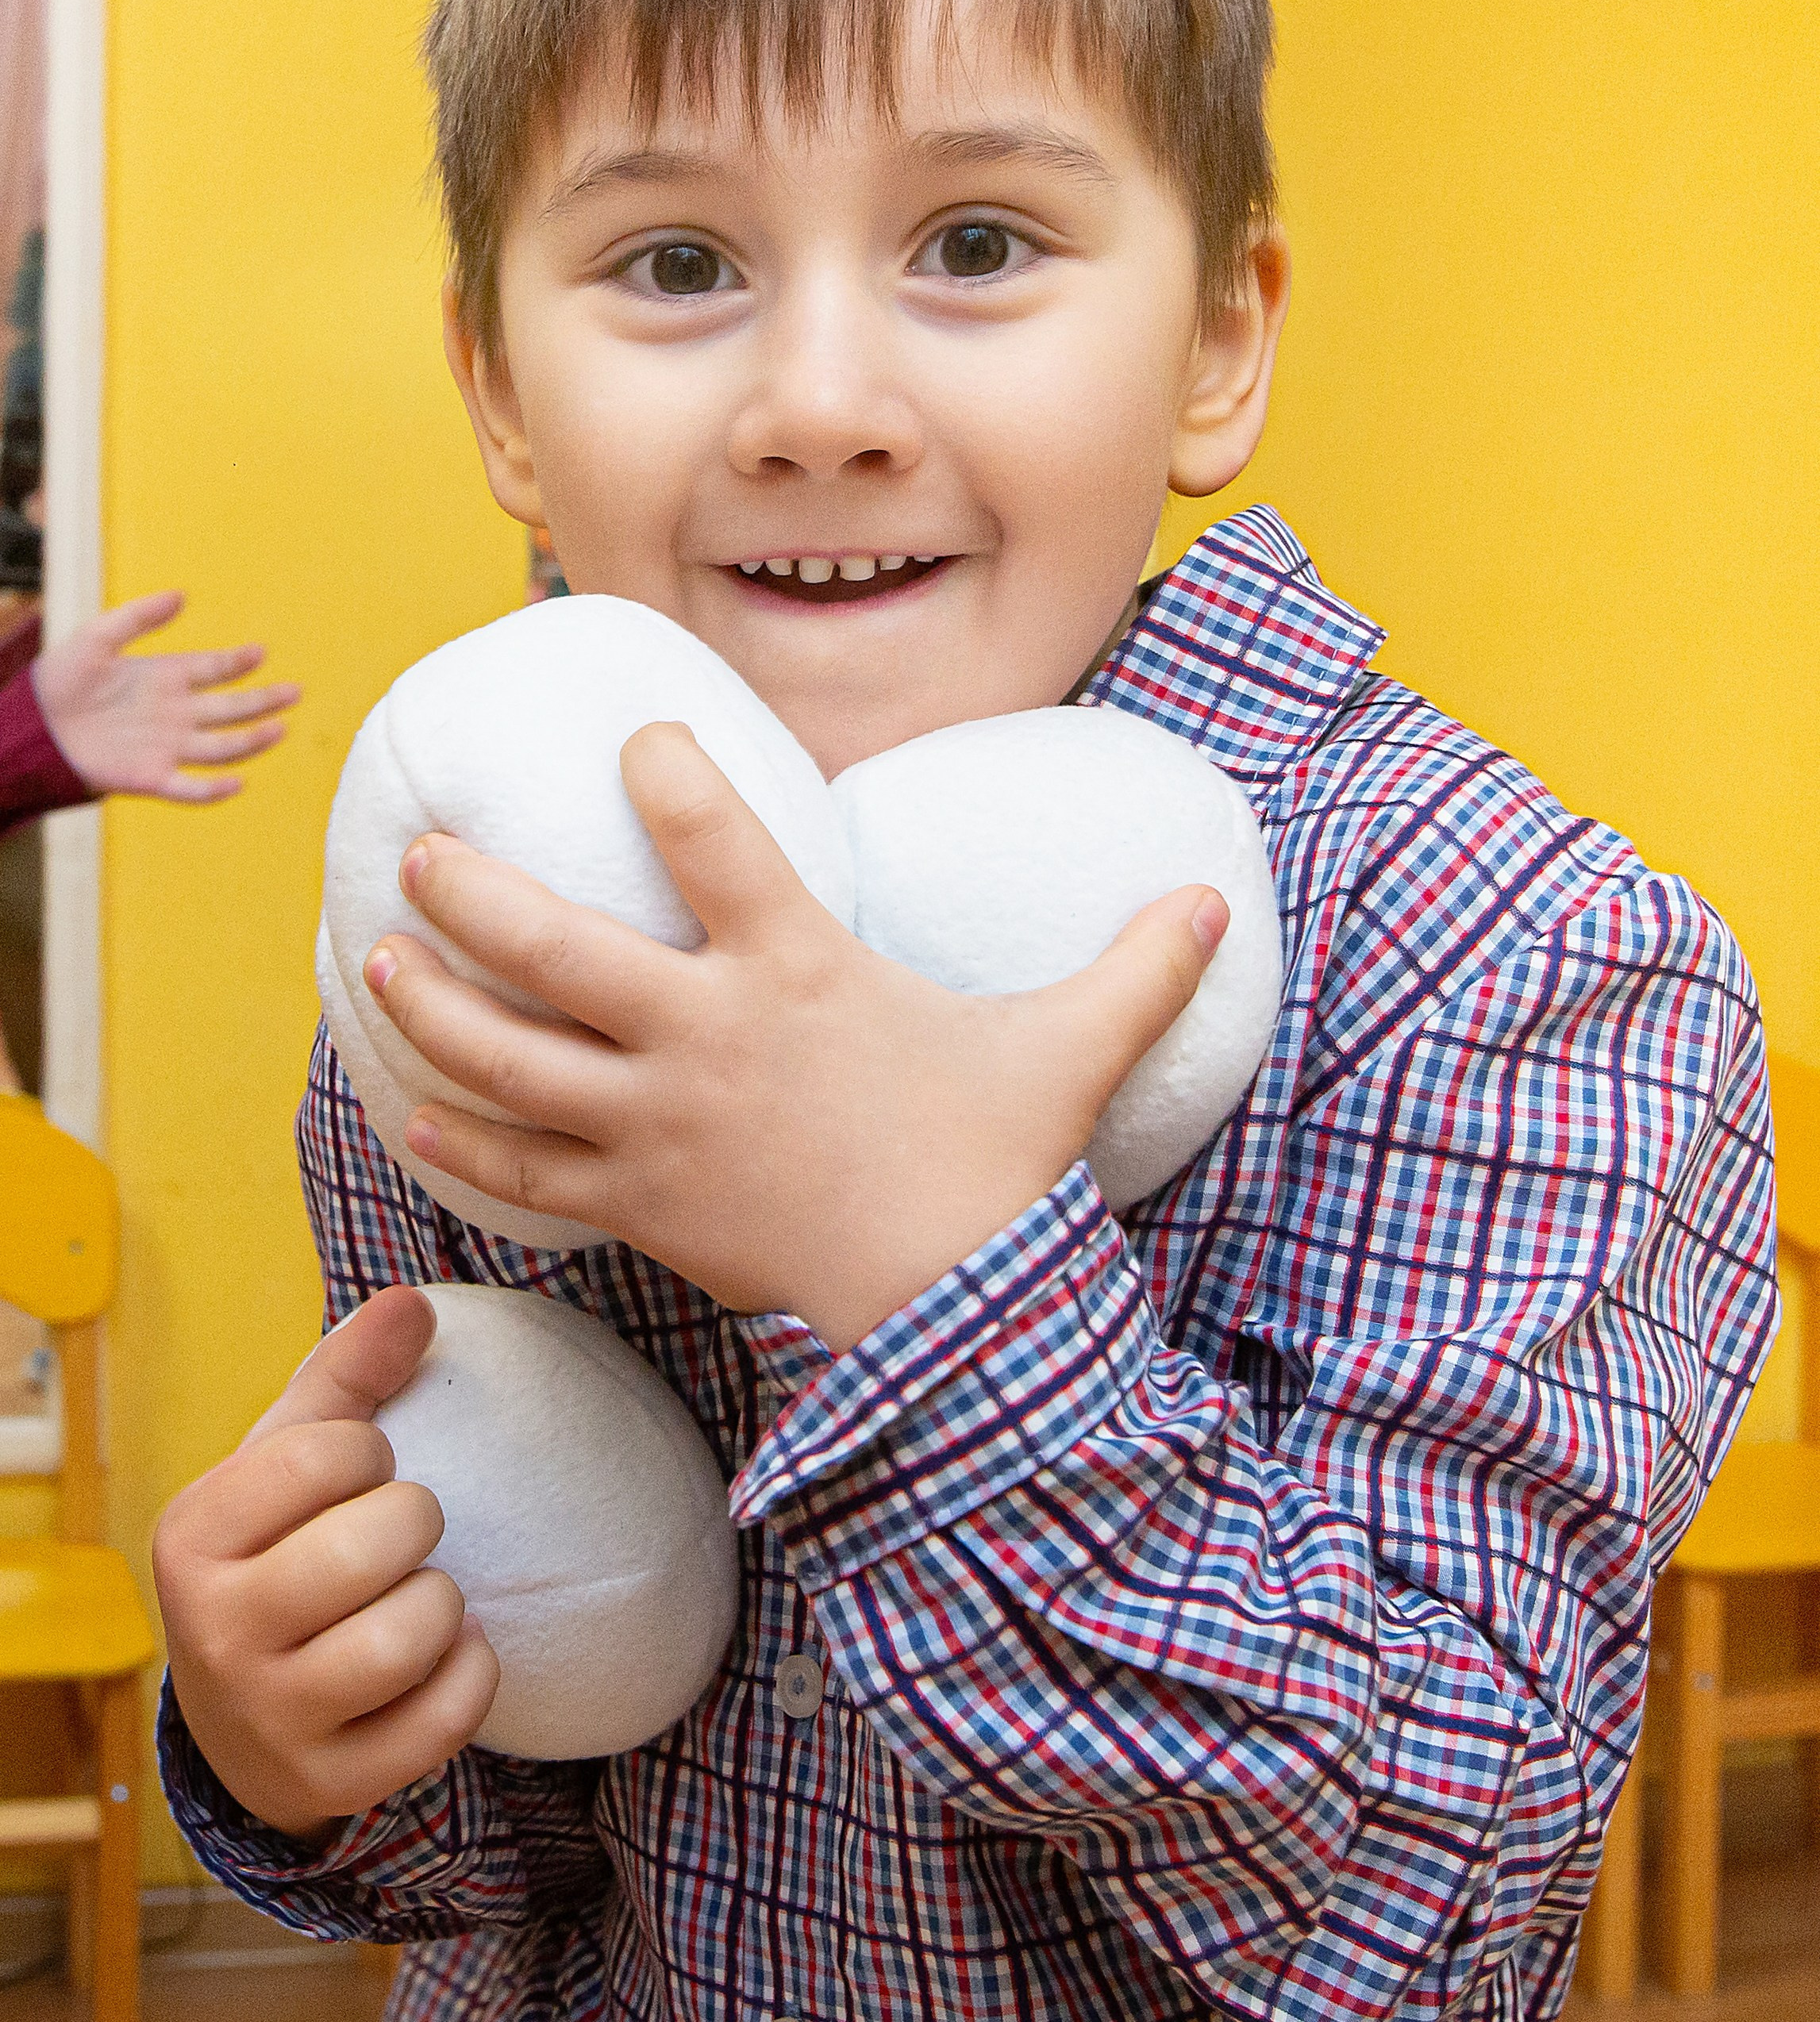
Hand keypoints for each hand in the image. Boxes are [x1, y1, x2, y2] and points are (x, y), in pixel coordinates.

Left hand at [32, 591, 299, 801]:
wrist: (31, 729)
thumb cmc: (60, 681)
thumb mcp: (97, 638)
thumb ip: (138, 617)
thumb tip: (181, 595)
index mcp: (166, 678)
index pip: (214, 669)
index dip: (238, 662)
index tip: (259, 652)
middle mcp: (174, 714)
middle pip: (230, 709)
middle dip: (263, 701)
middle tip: (294, 692)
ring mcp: (166, 747)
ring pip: (221, 747)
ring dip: (251, 740)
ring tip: (279, 729)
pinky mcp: (149, 777)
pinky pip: (188, 788)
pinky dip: (212, 790)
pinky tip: (236, 784)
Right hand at [152, 1289, 499, 1841]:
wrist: (243, 1715)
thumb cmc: (278, 1553)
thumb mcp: (288, 1457)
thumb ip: (349, 1372)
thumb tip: (414, 1300)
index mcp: (193, 1536)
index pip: (329, 1452)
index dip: (371, 1452)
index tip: (354, 1475)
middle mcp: (213, 1633)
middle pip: (382, 1539)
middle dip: (413, 1524)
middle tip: (389, 1542)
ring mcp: (269, 1718)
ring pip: (416, 1630)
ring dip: (443, 1603)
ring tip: (411, 1600)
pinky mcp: (331, 1784)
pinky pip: (450, 1714)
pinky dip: (471, 1675)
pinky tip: (442, 1659)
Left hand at [365, 723, 1226, 1349]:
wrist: (952, 1314)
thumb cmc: (997, 1163)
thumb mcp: (1069, 1049)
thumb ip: (1136, 966)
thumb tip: (1217, 900)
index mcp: (799, 969)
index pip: (710, 835)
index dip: (664, 769)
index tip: (637, 733)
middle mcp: (707, 1034)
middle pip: (555, 947)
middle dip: (473, 892)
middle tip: (420, 850)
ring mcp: (659, 1126)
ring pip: (510, 1057)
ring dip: (434, 1006)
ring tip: (377, 961)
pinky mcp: (641, 1207)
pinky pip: (527, 1171)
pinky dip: (463, 1141)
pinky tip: (414, 1112)